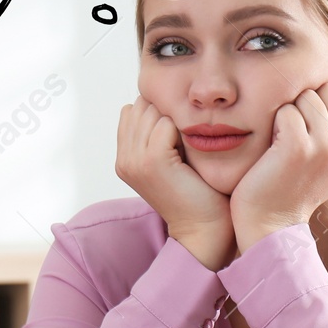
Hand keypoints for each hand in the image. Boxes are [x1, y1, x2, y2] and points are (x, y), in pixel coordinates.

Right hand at [117, 96, 235, 268]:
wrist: (204, 226)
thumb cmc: (196, 191)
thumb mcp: (170, 158)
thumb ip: (158, 133)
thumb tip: (162, 101)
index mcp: (123, 158)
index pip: (132, 109)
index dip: (157, 113)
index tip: (177, 136)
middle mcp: (123, 159)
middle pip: (141, 106)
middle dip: (165, 113)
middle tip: (185, 140)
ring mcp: (134, 161)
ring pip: (152, 112)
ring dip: (174, 121)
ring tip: (187, 147)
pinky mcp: (152, 162)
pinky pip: (165, 124)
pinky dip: (181, 130)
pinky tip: (190, 151)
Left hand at [229, 83, 327, 250]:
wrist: (271, 223)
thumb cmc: (294, 186)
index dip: (325, 104)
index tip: (311, 129)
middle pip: (327, 90)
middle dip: (306, 105)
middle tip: (294, 136)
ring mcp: (326, 145)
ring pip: (306, 96)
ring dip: (289, 114)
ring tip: (284, 143)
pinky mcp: (298, 146)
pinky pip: (286, 110)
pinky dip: (274, 124)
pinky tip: (273, 147)